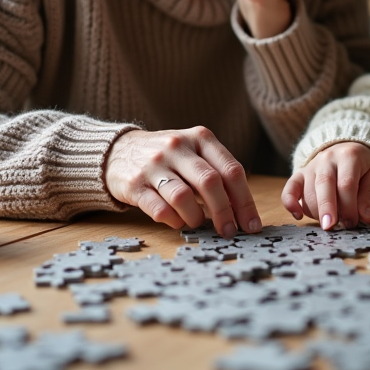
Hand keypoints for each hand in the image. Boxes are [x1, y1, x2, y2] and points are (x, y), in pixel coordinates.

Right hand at [105, 126, 261, 237]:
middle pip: (210, 183)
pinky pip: (159, 209)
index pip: (231, 170)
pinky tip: (177, 221)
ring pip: (183, 196)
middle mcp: (177, 147)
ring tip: (197, 223)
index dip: (245, 201)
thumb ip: (218, 173)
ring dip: (196, 217)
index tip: (251, 224)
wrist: (118, 151)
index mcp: (200, 138)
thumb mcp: (194, 153)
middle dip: (224, 212)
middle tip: (229, 231)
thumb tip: (243, 211)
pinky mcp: (134, 184)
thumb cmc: (168, 158)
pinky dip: (173, 221)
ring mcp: (154, 164)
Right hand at [282, 142, 369, 230]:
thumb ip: (368, 199)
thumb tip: (367, 218)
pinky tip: (298, 216)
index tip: (351, 224)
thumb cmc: (361, 169)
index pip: (346, 184)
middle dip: (327, 209)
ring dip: (317, 212)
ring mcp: (311, 166)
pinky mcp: (299, 174)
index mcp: (349, 157)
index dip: (348, 207)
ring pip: (308, 192)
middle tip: (330, 227)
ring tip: (329, 222)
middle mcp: (327, 159)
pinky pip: (289, 188)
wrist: (346, 149)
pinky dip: (290, 203)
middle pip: (324, 184)